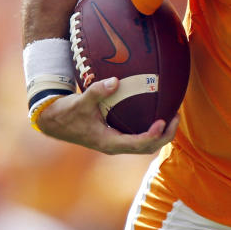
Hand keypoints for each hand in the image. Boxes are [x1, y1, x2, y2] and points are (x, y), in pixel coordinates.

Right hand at [37, 77, 178, 154]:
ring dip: (161, 134)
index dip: (153, 135)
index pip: (138, 144)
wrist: (54, 122)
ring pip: (145, 145)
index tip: (163, 120)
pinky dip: (151, 129)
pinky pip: (139, 137)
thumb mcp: (81, 101)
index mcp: (109, 142)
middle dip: (165, 135)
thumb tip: (115, 81)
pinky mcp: (116, 137)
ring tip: (173, 116)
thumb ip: (97, 91)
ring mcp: (117, 144)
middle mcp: (115, 146)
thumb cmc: (67, 113)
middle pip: (148, 148)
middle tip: (175, 116)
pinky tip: (157, 113)